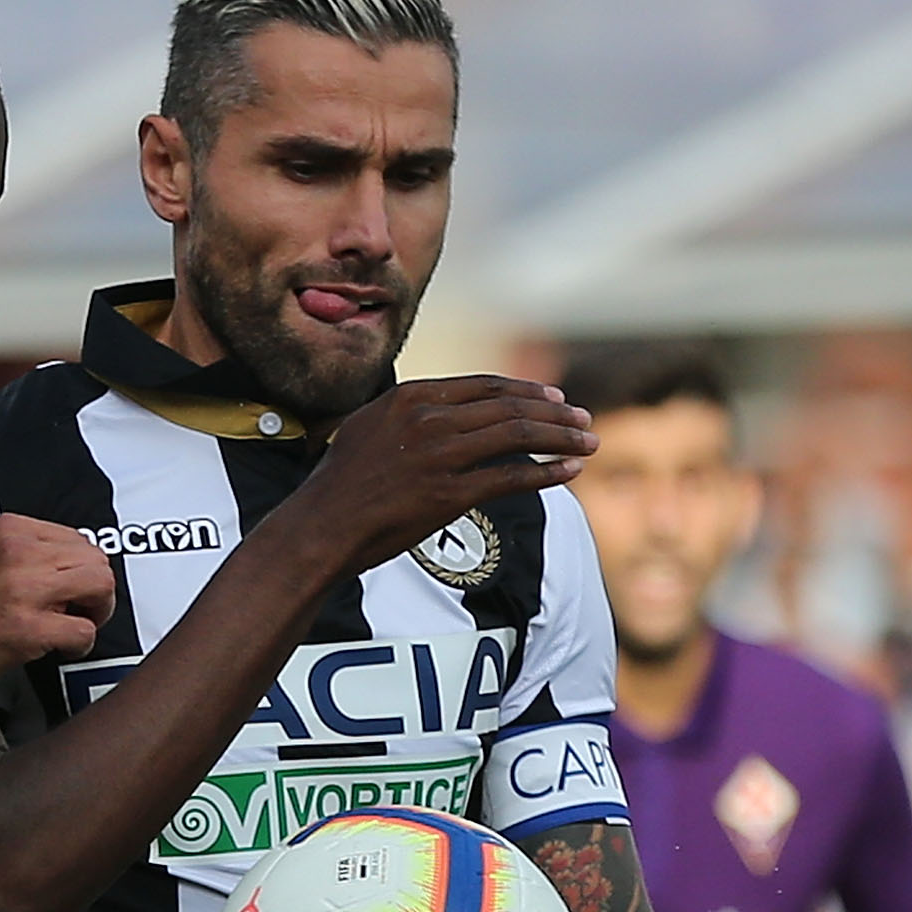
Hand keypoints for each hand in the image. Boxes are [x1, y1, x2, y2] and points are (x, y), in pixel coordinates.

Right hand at [0, 515, 115, 687]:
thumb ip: (29, 551)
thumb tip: (74, 560)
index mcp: (9, 530)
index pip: (78, 537)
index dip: (82, 566)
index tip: (72, 585)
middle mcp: (17, 552)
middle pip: (95, 559)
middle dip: (96, 588)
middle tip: (81, 607)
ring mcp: (24, 589)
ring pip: (100, 585)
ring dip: (97, 610)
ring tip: (76, 622)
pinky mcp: (29, 628)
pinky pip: (85, 631)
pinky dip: (81, 644)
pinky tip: (61, 646)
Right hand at [271, 376, 596, 574]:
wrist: (321, 525)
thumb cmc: (341, 484)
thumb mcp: (369, 428)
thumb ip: (407, 412)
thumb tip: (437, 406)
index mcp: (412, 397)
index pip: (485, 386)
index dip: (526, 391)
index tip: (555, 399)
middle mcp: (430, 419)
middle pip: (510, 406)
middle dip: (555, 413)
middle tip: (584, 420)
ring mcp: (441, 455)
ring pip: (518, 435)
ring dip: (561, 437)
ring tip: (589, 442)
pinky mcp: (449, 493)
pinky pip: (512, 476)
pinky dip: (547, 471)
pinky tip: (570, 471)